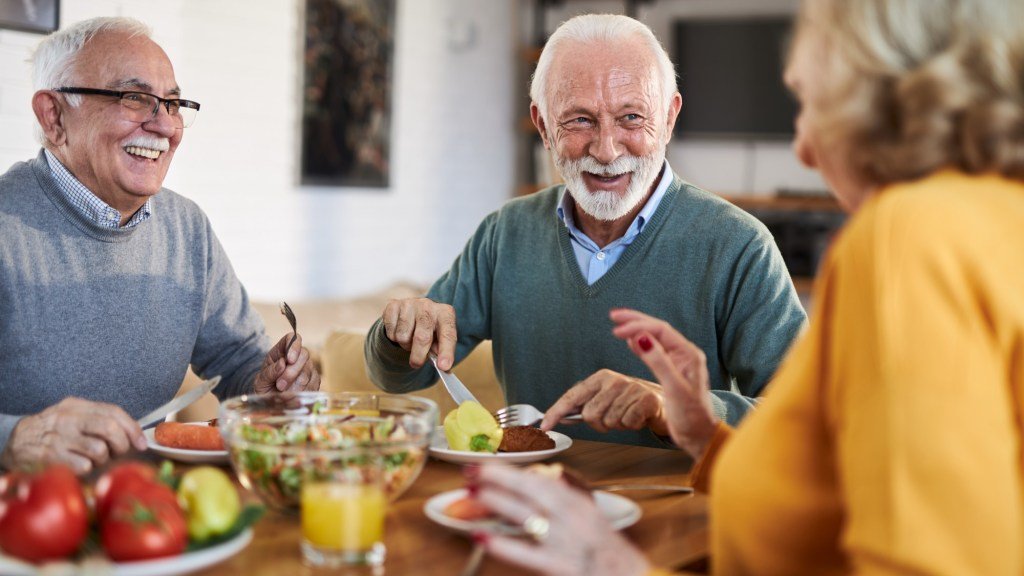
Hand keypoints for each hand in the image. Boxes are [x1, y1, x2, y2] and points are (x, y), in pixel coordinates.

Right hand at [0, 398, 146, 473]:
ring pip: (99, 449)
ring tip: (92, 458)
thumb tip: (134, 435)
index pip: (113, 412)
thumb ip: (99, 420)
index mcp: (76, 406)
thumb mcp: (73, 416)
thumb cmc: (52, 432)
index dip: (132, 428)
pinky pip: (84, 466)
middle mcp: (68, 419)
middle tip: (118, 452)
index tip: (141, 443)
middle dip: (121, 444)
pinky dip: (87, 469)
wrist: (14, 441)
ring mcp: (59, 438)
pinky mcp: (51, 457)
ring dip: (102, 459)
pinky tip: (78, 465)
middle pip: (109, 428)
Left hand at [253, 333, 320, 392]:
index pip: (292, 339)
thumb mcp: (261, 381)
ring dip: (294, 387)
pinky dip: (301, 393)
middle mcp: (298, 356)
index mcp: (281, 351)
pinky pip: (312, 385)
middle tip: (280, 386)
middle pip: (303, 356)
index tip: (289, 360)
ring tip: (283, 394)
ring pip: (307, 373)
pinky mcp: (314, 381)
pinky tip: (292, 396)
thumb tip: (282, 364)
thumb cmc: (265, 387)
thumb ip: (269, 372)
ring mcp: (308, 368)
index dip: (293, 346)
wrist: (271, 402)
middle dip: (291, 373)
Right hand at [380, 297, 456, 369]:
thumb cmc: (430, 329)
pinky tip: (399, 331)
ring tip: (409, 340)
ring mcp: (410, 304)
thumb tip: (443, 367)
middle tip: (416, 364)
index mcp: (445, 313)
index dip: (446, 351)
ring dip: (405, 345)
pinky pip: (391, 332)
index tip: (443, 367)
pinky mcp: (393, 305)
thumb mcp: (439, 338)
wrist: (412, 311)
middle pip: (422, 337)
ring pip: (403, 336)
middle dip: (418, 356)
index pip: (448, 334)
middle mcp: (428, 305)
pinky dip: (393, 338)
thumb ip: (441, 351)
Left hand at [472, 463, 648, 575]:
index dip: (512, 470)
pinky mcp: (562, 567)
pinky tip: (483, 538)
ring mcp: (568, 542)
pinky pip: (528, 554)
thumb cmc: (609, 551)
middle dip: (500, 476)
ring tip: (474, 493)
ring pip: (528, 515)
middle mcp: (575, 518)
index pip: (542, 479)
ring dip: (498, 502)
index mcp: (580, 504)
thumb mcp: (592, 516)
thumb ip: (570, 495)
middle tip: (472, 470)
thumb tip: (549, 476)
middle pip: (534, 489)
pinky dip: (504, 545)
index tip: (487, 464)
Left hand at [541, 370, 668, 435]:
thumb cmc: (630, 402)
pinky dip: (632, 425)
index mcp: (599, 378)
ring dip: (618, 425)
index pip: (572, 397)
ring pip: (609, 422)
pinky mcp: (646, 399)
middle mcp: (613, 380)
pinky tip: (638, 417)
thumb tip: (560, 417)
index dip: (555, 412)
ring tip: (627, 415)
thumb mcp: (606, 399)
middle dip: (599, 424)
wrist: (663, 401)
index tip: (544, 426)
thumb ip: (584, 406)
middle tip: (613, 418)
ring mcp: (630, 388)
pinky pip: (627, 424)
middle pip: (590, 415)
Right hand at [610, 308, 718, 457]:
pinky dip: (640, 344)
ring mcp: (677, 362)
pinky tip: (630, 342)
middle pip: (657, 329)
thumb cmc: (692, 416)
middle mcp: (684, 354)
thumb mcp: (674, 388)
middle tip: (614, 316)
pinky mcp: (671, 371)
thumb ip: (659, 362)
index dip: (638, 326)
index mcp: (688, 354)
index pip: (660, 331)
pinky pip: (654, 351)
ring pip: (654, 338)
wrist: (699, 435)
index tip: (617, 329)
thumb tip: (641, 338)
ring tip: (618, 324)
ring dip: (637, 329)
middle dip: (635, 321)